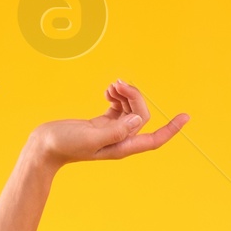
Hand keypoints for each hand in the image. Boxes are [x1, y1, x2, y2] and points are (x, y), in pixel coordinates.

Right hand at [28, 80, 188, 168]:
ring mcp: (112, 131)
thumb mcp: (90, 137)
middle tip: (118, 83)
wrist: (43, 146)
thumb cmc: (63, 144)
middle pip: (142, 116)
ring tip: (112, 85)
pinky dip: (117, 95)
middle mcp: (121, 140)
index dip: (171, 129)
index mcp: (122, 147)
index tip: (186, 116)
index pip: (154, 138)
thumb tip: (138, 120)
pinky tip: (108, 90)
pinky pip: (120, 106)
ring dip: (125, 93)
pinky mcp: (103, 123)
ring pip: (131, 109)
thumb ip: (115, 130)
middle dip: (135, 96)